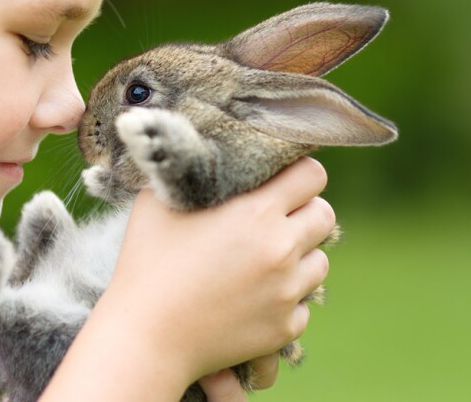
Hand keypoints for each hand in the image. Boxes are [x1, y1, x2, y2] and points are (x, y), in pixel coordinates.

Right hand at [42, 157, 333, 401]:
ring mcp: (287, 291)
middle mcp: (282, 249)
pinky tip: (252, 297)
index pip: (312, 175)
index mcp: (257, 212)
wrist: (146, 337)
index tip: (281, 181)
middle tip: (273, 220)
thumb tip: (195, 133)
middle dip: (303, 213)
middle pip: (324, 215)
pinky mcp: (285, 327)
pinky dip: (285, 299)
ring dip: (298, 256)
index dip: (298, 174)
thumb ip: (188, 165)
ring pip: (320, 261)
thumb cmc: (146, 263)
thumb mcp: (159, 200)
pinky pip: (303, 304)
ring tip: (262, 260)